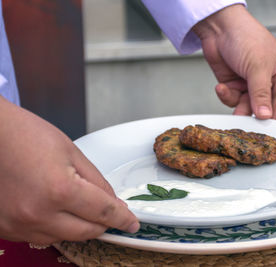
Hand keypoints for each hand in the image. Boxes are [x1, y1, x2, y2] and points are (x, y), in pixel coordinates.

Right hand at [0, 97, 138, 243]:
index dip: (122, 218)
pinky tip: (55, 209)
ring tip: (76, 204)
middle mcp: (38, 213)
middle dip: (103, 223)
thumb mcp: (72, 153)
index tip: (131, 223)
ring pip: (65, 238)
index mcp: (60, 190)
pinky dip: (55, 228)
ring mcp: (20, 224)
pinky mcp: (6, 228)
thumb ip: (97, 182)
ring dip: (79, 226)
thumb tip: (113, 202)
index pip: (104, 212)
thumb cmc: (26, 136)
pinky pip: (41, 237)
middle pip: (87, 232)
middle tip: (109, 213)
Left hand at [193, 4, 275, 119]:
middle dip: (254, 112)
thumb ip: (261, 94)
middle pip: (264, 106)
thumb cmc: (246, 37)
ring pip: (246, 106)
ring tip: (230, 98)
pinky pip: (232, 99)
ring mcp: (250, 84)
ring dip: (237, 106)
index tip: (270, 128)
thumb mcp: (257, 67)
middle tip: (248, 124)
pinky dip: (226, 95)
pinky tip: (221, 87)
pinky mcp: (234, 85)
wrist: (219, 28)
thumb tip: (265, 115)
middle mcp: (268, 80)